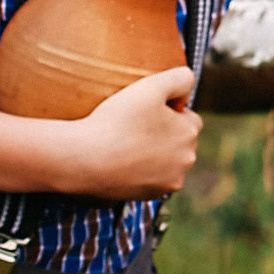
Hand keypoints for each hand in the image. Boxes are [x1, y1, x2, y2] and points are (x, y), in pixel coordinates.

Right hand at [61, 66, 200, 199]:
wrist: (83, 160)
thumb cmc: (116, 121)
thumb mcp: (150, 86)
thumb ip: (180, 77)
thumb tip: (187, 92)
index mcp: (190, 132)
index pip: (187, 117)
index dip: (166, 111)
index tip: (143, 112)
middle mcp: (187, 160)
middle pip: (179, 140)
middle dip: (164, 133)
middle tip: (133, 127)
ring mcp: (170, 181)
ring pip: (167, 160)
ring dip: (154, 153)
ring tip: (126, 144)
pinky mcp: (152, 196)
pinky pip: (152, 178)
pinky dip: (142, 171)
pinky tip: (123, 162)